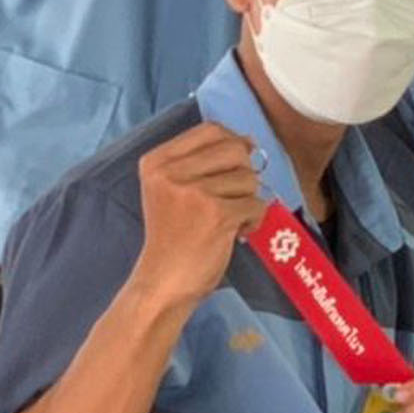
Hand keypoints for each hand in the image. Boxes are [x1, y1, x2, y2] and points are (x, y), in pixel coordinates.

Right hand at [130, 123, 266, 308]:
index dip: (233, 142)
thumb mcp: (171, 190)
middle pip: (235, 149)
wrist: (163, 282)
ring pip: (249, 178)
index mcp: (156, 162)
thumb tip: (248, 141)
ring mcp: (195, 193)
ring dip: (247, 201)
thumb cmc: (172, 236)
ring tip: (227, 220)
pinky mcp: (217, 214)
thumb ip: (200, 161)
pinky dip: (253, 220)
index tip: (236, 163)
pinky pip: (257, 204)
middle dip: (243, 174)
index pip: (210, 129)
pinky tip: (235, 233)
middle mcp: (171, 173)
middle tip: (231, 198)